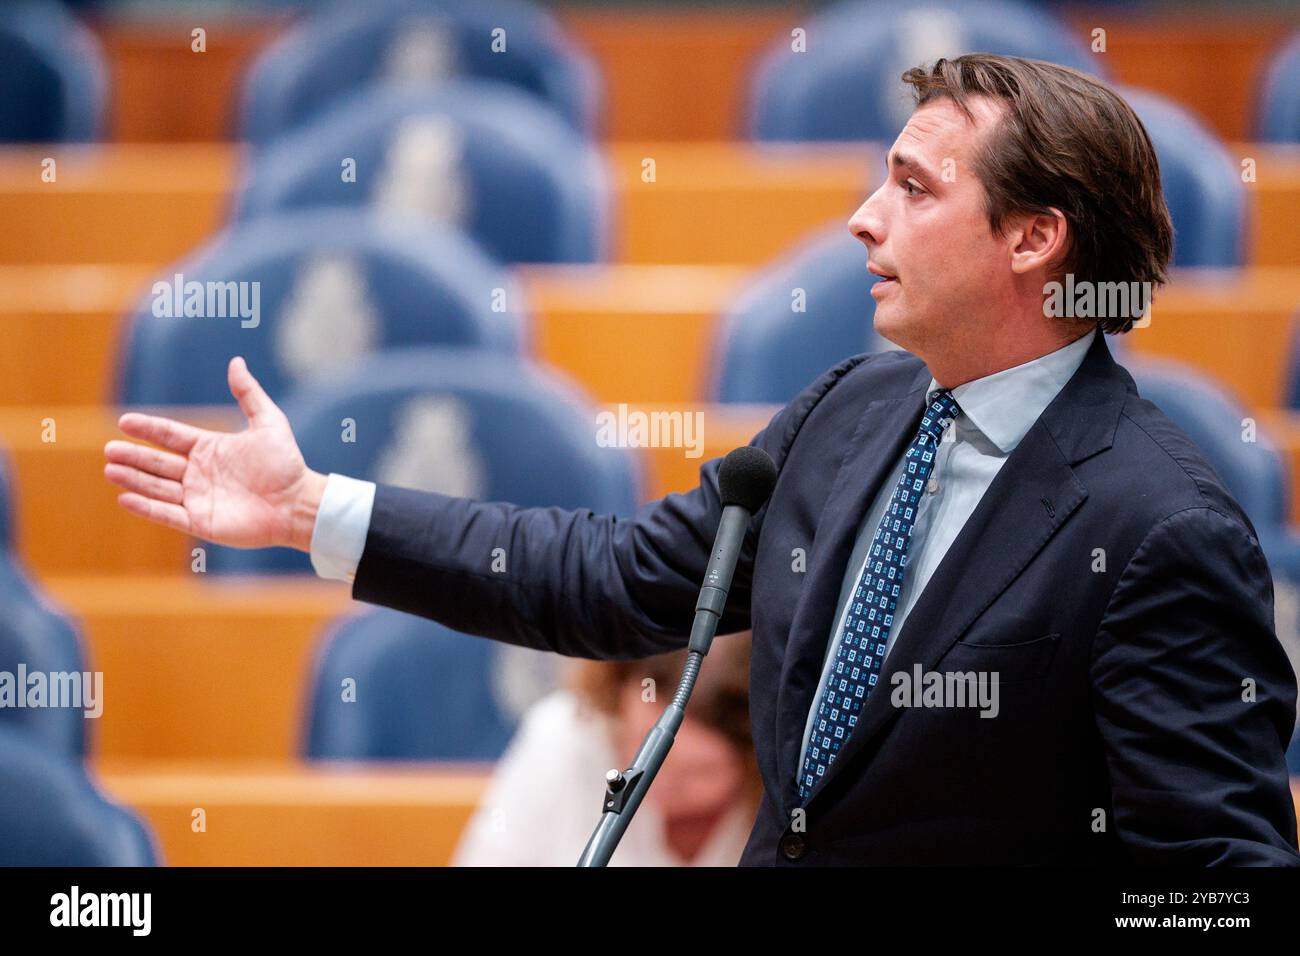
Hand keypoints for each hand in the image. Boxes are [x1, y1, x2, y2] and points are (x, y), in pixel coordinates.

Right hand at [104, 356, 326, 551]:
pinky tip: (125, 499)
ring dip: (133, 479)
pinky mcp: (200, 522)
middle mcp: (198, 473)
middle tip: (109, 449)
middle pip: (158, 463)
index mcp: (209, 449)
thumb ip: (249, 393)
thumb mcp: (268, 422)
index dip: (149, 429)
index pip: (171, 436)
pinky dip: (146, 508)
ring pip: (157, 488)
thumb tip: (236, 361)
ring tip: (111, 470)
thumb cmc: (286, 464)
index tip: (125, 421)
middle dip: (133, 456)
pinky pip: (167, 515)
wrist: (299, 502)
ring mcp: (197, 498)